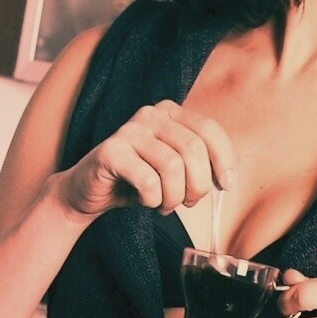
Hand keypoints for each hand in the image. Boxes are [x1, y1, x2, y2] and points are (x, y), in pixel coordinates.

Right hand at [53, 100, 237, 219]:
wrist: (90, 191)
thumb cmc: (137, 181)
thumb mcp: (175, 169)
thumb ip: (200, 165)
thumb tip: (226, 179)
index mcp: (170, 112)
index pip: (209, 129)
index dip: (224, 159)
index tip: (226, 186)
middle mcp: (150, 114)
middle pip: (193, 149)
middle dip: (198, 185)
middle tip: (188, 202)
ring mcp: (129, 130)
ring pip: (173, 167)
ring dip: (174, 196)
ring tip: (164, 205)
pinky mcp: (111, 151)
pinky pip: (148, 180)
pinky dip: (153, 200)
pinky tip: (145, 201)